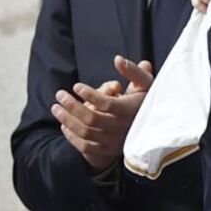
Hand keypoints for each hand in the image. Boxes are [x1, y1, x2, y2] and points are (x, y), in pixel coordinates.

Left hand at [51, 55, 153, 172]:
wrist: (154, 129)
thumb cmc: (145, 100)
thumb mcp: (145, 83)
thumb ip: (132, 71)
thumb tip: (117, 59)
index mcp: (131, 110)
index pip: (106, 104)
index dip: (89, 95)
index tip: (76, 86)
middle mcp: (122, 128)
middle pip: (91, 118)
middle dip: (72, 106)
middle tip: (59, 95)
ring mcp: (114, 142)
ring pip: (85, 132)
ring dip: (67, 120)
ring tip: (56, 107)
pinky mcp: (108, 151)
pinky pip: (85, 147)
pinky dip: (71, 136)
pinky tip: (64, 125)